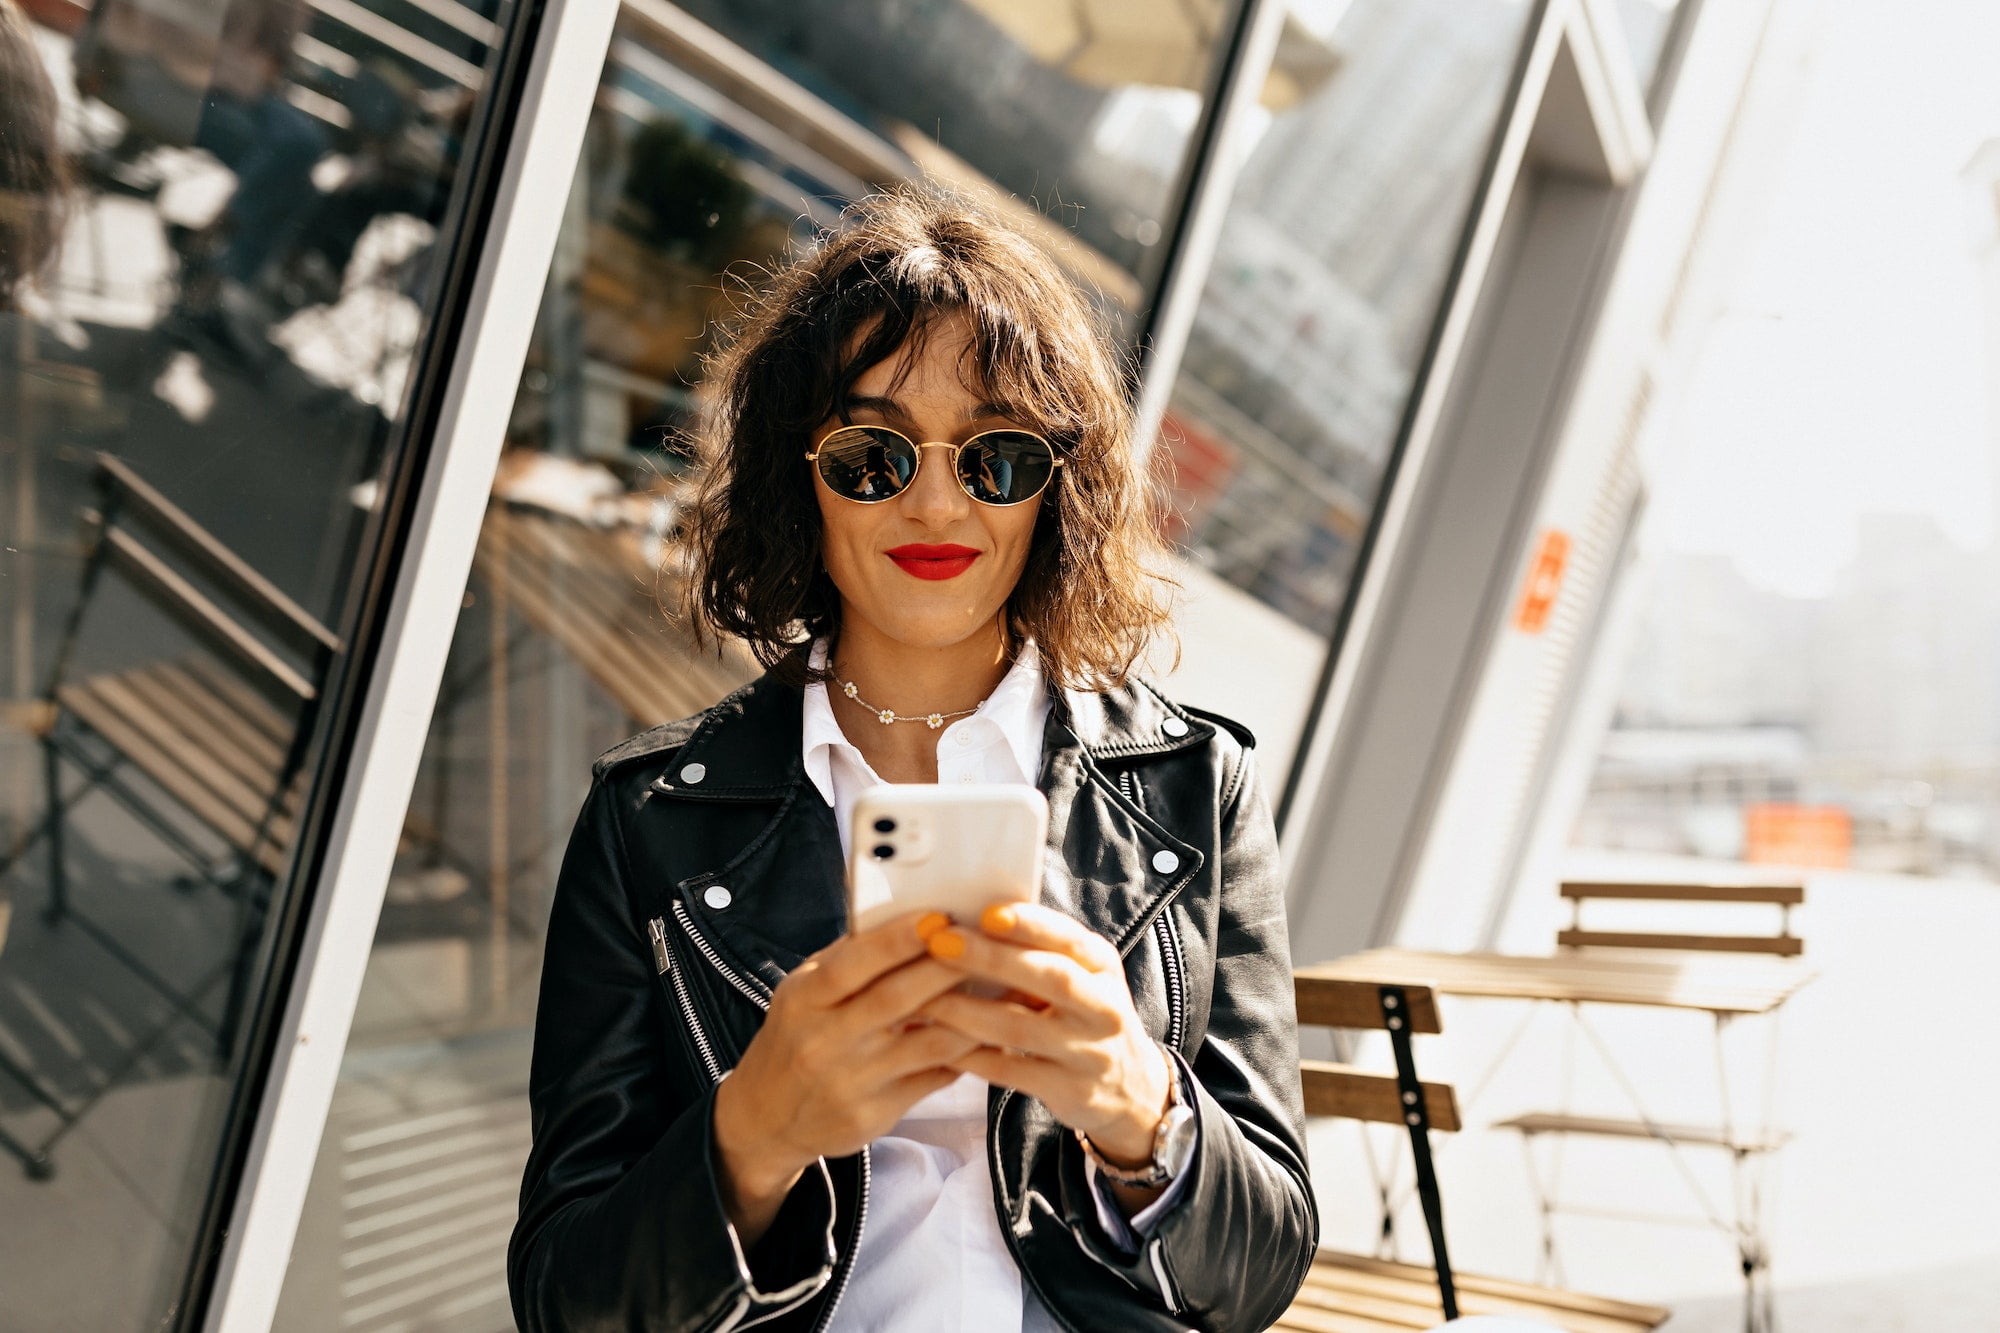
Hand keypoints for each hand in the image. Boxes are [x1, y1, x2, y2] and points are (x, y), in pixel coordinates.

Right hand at [711, 910, 980, 1244]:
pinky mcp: (876, 1113)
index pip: (853, 964)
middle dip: (949, 967)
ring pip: (929, 1041)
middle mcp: (825, 1040)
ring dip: (974, 1013)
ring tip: (1005, 987)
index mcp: (804, 1000)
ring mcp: (852, 1081)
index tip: (940, 917)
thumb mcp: (803, 992)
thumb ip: (848, 959)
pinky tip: (989, 1032)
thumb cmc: (796, 1037)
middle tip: (991, 943)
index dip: (898, 940)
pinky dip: (966, 1052)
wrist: (767, 1117)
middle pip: (898, 998)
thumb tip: (906, 914)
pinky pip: (935, 1077)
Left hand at [919, 903, 1173, 1189]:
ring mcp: (1088, 1052)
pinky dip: (969, 1056)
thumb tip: (971, 917)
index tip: (986, 912)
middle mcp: (1102, 1007)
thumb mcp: (1082, 976)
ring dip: (966, 1011)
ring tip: (923, 998)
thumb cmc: (1085, 1014)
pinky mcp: (1068, 1091)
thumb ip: (1040, 951)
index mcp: (1102, 966)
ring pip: (1020, 1028)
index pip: (1068, 939)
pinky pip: (1009, 1071)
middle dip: (991, 958)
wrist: (1130, 1087)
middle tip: (940, 943)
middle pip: (1048, 978)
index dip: (1029, 925)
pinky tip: (936, 1042)